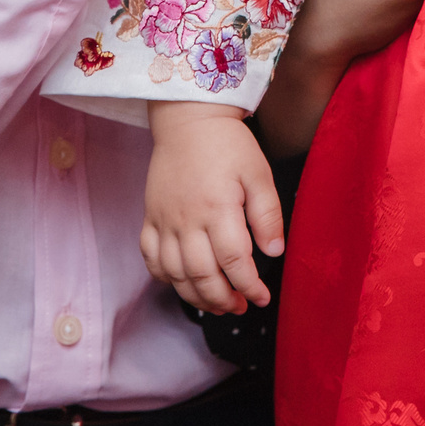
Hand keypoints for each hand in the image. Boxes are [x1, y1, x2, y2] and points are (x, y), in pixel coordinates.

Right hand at [142, 103, 283, 313]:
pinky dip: (166, 277)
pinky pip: (151, 259)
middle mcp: (187, 219)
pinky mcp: (150, 217)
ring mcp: (164, 220)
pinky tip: (184, 282)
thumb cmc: (228, 144)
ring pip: (174, 274)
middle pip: (201, 276)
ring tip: (218, 303)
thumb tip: (274, 252)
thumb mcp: (259, 173)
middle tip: (241, 306)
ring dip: (196, 296)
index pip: (233, 261)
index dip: (249, 286)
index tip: (262, 297)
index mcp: (218, 208)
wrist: (188, 119)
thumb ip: (268, 214)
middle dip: (224, 299)